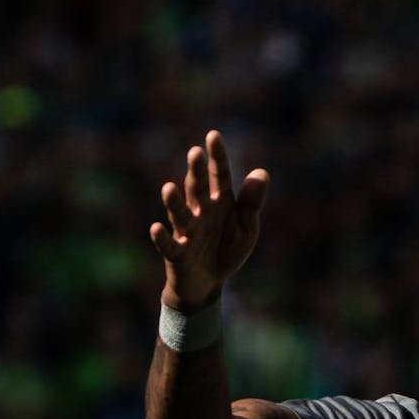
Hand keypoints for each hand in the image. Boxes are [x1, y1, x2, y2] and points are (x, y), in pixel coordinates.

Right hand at [150, 130, 268, 309]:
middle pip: (198, 190)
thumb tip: (262, 172)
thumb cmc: (226, 248)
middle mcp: (201, 212)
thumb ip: (251, 202)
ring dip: (174, 203)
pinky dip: (162, 237)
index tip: (213, 135)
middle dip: (197, 172)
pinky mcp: (177, 253)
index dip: (217, 157)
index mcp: (220, 202)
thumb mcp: (246, 227)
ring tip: (169, 187)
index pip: (220, 176)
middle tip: (194, 152)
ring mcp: (187, 231)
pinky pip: (168, 244)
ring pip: (180, 214)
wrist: (208, 282)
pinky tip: (156, 227)